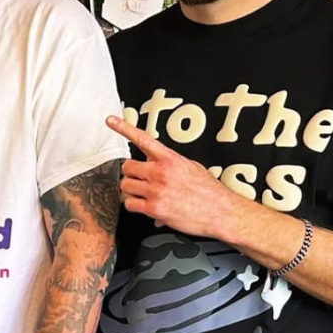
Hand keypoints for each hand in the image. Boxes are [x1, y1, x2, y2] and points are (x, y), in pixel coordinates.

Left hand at [107, 116, 245, 238]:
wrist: (221, 212)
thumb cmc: (209, 192)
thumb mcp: (192, 167)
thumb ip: (171, 162)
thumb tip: (158, 162)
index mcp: (170, 159)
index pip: (142, 139)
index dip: (124, 128)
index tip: (110, 120)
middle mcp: (160, 172)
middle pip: (127, 167)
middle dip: (132, 174)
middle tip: (141, 180)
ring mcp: (156, 190)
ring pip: (125, 185)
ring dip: (132, 190)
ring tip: (145, 194)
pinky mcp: (154, 208)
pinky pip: (130, 204)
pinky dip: (134, 206)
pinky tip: (145, 206)